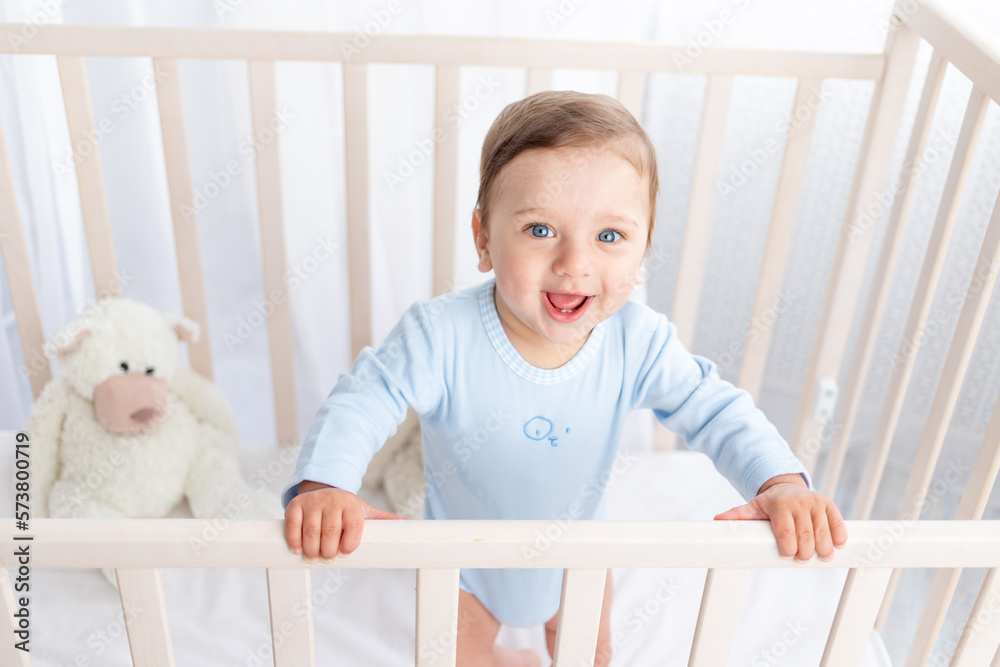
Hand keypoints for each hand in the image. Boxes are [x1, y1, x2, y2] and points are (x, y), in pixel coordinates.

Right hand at [284, 480, 407, 562]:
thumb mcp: (366, 511)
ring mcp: (313, 502)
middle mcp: (333, 501)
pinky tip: (297, 550)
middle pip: (330, 532)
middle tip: (326, 559)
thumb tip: (410, 524)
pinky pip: (292, 525)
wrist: (324, 489)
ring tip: (313, 558)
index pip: (353, 528)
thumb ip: (384, 520)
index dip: (349, 545)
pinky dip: (294, 540)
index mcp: (352, 505)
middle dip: (328, 551)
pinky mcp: (296, 505)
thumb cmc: (346, 508)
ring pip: (311, 531)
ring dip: (311, 549)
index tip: (345, 553)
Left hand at [713, 481, 846, 562]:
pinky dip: (839, 537)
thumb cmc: (769, 504)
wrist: (786, 487)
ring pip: (824, 532)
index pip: (786, 532)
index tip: (786, 555)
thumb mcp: (752, 508)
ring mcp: (816, 503)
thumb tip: (716, 521)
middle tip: (801, 559)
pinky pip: (838, 524)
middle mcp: (799, 502)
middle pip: (806, 535)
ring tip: (820, 557)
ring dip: (824, 549)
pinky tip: (836, 546)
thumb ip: (737, 516)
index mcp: (779, 504)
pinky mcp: (829, 505)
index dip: (788, 548)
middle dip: (805, 552)